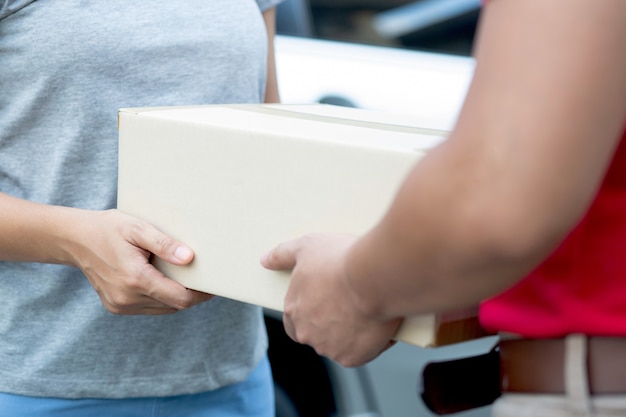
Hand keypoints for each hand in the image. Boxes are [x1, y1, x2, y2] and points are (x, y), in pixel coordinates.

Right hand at [70, 209, 212, 314]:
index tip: (213, 284)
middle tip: (203, 277)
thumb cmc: (108, 228)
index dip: (201, 294)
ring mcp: (119, 305)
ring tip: (184, 277)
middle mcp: (126, 298)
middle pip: (173, 305)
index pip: (180, 299)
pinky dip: (160, 298)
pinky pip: (148, 308)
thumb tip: (189, 258)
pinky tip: (163, 280)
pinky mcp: (115, 306)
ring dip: (175, 297)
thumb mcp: (138, 228)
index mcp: (135, 279)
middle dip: (191, 294)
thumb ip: (164, 244)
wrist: (74, 239)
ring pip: (162, 309)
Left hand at [261, 233, 399, 366]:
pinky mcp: (352, 357)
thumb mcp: (306, 246)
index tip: (326, 302)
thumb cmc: (338, 259)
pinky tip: (378, 321)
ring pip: (339, 344)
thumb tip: (265, 260)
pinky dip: (370, 341)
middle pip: (317, 335)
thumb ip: (283, 254)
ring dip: (350, 333)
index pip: (293, 323)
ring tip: (368, 308)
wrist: (371, 277)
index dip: (309, 314)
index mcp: (293, 311)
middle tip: (350, 303)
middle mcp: (307, 334)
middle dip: (331, 324)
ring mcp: (329, 348)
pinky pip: (361, 352)